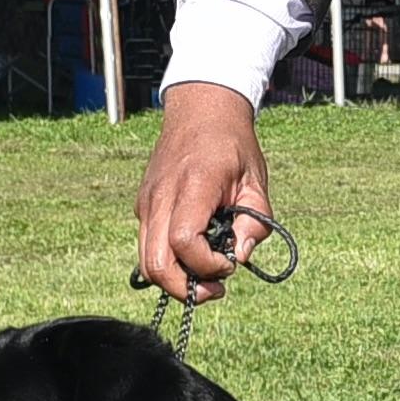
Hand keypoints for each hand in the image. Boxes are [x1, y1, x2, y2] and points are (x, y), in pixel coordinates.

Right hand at [137, 82, 272, 302]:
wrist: (200, 111)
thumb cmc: (232, 145)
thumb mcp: (256, 181)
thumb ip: (255, 223)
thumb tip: (239, 258)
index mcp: (193, 185)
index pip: (182, 241)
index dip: (205, 265)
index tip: (229, 263)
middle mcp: (161, 197)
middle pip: (154, 263)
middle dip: (183, 288)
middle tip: (214, 289)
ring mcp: (147, 203)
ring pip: (145, 262)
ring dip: (174, 280)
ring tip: (204, 276)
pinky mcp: (143, 207)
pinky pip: (148, 247)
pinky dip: (168, 262)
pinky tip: (194, 255)